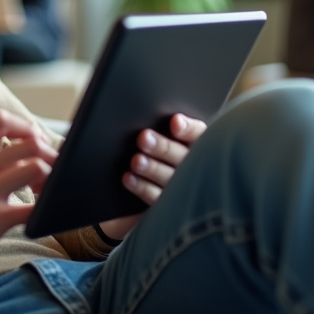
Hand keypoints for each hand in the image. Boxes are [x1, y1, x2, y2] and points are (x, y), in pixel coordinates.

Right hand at [0, 109, 56, 276]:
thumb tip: (19, 143)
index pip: (0, 119)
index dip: (25, 126)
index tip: (33, 139)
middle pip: (30, 144)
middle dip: (50, 154)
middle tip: (50, 167)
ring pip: (36, 169)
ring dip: (51, 177)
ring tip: (45, 189)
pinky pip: (34, 208)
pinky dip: (47, 208)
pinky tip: (41, 211)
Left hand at [98, 113, 206, 241]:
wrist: (115, 192)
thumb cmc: (124, 151)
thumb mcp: (128, 133)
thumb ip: (133, 120)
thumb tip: (114, 105)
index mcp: (188, 141)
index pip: (199, 133)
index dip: (188, 128)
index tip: (173, 122)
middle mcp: (190, 165)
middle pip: (186, 156)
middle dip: (163, 146)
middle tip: (143, 138)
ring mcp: (178, 189)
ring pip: (172, 179)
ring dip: (153, 168)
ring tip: (135, 160)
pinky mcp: (162, 208)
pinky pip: (156, 200)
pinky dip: (142, 188)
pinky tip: (127, 178)